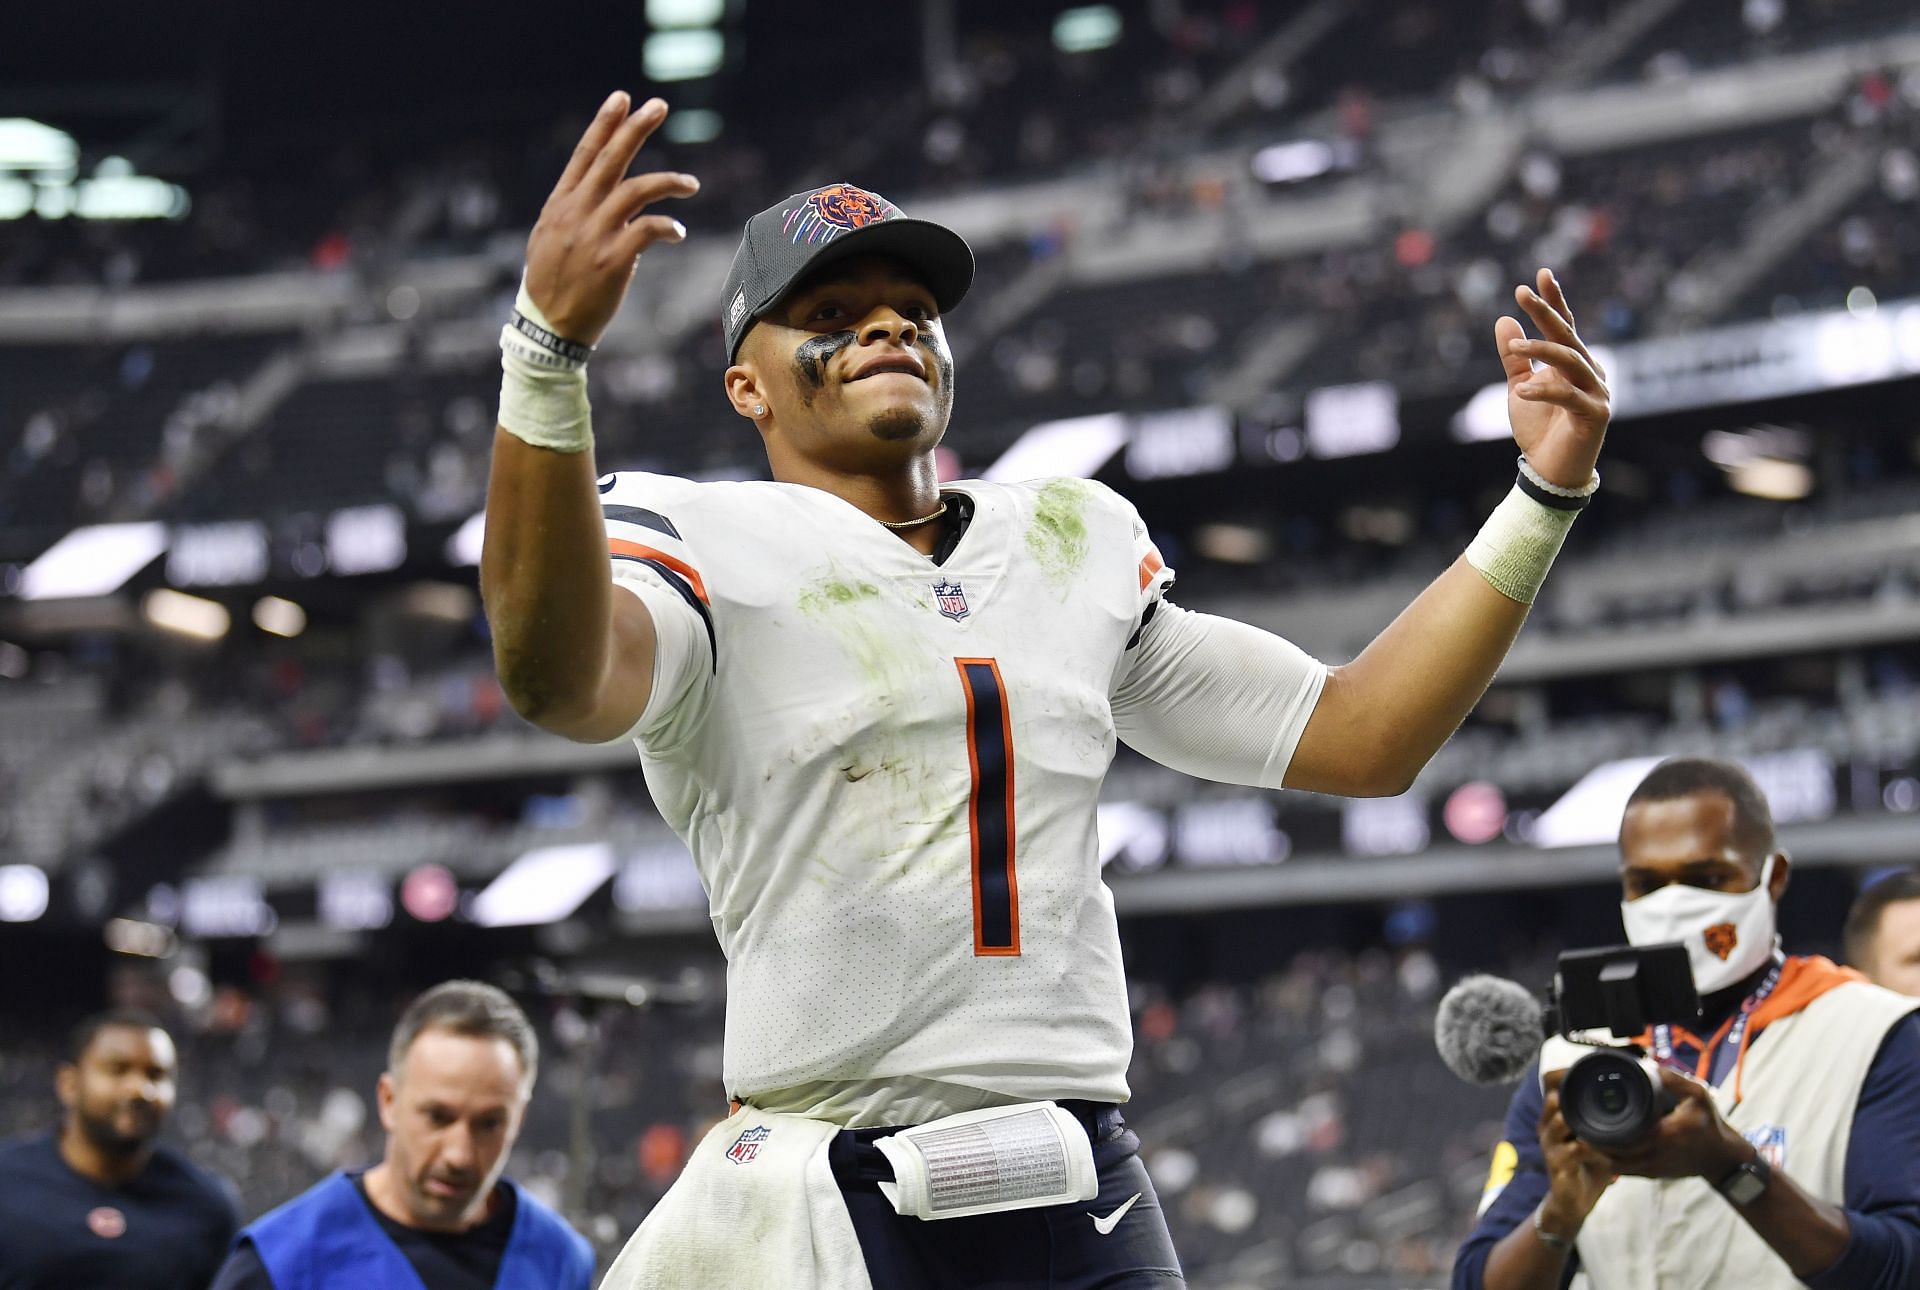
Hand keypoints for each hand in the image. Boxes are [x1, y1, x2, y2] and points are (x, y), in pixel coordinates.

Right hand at [524, 92, 700, 345]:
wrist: (549, 328)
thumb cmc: (553, 286)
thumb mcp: (551, 240)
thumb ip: (575, 214)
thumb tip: (600, 197)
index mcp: (561, 204)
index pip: (584, 155)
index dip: (604, 125)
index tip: (622, 98)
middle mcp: (577, 212)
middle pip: (610, 160)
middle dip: (635, 129)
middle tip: (659, 106)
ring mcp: (594, 235)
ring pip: (636, 190)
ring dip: (667, 181)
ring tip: (691, 183)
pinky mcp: (613, 260)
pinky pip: (648, 231)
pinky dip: (668, 227)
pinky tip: (678, 233)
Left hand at [1496, 268, 1610, 490]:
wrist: (1549, 471)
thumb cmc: (1539, 429)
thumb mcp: (1518, 388)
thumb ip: (1514, 359)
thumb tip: (1504, 320)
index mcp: (1573, 363)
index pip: (1565, 325)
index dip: (1554, 300)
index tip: (1542, 273)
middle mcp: (1590, 372)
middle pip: (1567, 335)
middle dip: (1546, 312)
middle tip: (1522, 292)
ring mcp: (1597, 392)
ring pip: (1570, 360)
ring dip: (1541, 351)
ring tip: (1514, 349)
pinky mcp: (1595, 415)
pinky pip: (1568, 396)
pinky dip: (1545, 391)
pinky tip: (1522, 391)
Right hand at [1537, 1070, 1618, 1235]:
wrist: (1572, 1202)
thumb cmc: (1587, 1166)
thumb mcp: (1595, 1138)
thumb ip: (1607, 1119)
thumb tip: (1640, 1099)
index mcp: (1555, 1115)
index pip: (1551, 1082)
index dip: (1567, 1071)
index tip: (1592, 1066)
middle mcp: (1547, 1126)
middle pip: (1554, 1096)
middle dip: (1577, 1091)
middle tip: (1607, 1089)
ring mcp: (1549, 1145)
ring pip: (1561, 1119)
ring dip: (1586, 1119)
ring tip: (1610, 1120)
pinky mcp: (1557, 1164)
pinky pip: (1575, 1150)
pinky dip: (1593, 1148)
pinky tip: (1609, 1150)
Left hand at [1591, 1066, 1753, 1180]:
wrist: (1722, 1158)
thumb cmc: (1709, 1124)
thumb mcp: (1698, 1095)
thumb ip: (1674, 1079)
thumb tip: (1647, 1064)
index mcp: (1663, 1134)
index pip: (1622, 1136)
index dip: (1599, 1129)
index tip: (1584, 1115)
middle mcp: (1654, 1154)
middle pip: (1612, 1153)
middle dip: (1592, 1140)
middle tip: (1578, 1123)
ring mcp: (1652, 1168)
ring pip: (1615, 1166)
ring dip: (1599, 1153)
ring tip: (1587, 1134)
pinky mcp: (1652, 1175)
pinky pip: (1624, 1171)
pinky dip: (1611, 1161)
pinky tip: (1602, 1147)